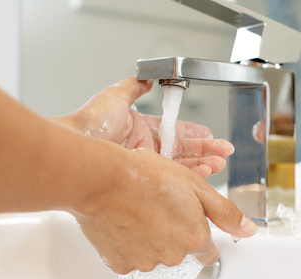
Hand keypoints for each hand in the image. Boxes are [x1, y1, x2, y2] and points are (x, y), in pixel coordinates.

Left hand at [54, 77, 232, 176]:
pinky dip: (189, 178)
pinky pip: (171, 180)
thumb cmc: (91, 121)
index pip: (174, 132)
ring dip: (201, 165)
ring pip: (179, 167)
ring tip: (218, 164)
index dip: (195, 133)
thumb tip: (146, 76)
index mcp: (142, 130)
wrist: (76, 144)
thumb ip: (135, 86)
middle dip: (205, 151)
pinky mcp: (143, 179)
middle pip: (182, 151)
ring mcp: (145, 166)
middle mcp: (145, 149)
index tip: (210, 134)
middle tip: (224, 153)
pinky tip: (203, 175)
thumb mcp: (116, 96)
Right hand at [74, 146, 257, 272]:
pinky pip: (130, 259)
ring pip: (155, 256)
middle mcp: (172, 256)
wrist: (102, 180)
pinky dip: (129, 245)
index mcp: (194, 238)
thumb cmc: (146, 177)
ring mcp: (145, 262)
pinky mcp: (120, 264)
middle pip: (181, 253)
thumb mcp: (196, 186)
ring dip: (152, 240)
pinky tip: (125, 223)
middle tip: (160, 209)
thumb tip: (248, 230)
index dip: (200, 234)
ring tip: (140, 212)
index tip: (189, 223)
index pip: (208, 252)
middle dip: (175, 235)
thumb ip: (225, 212)